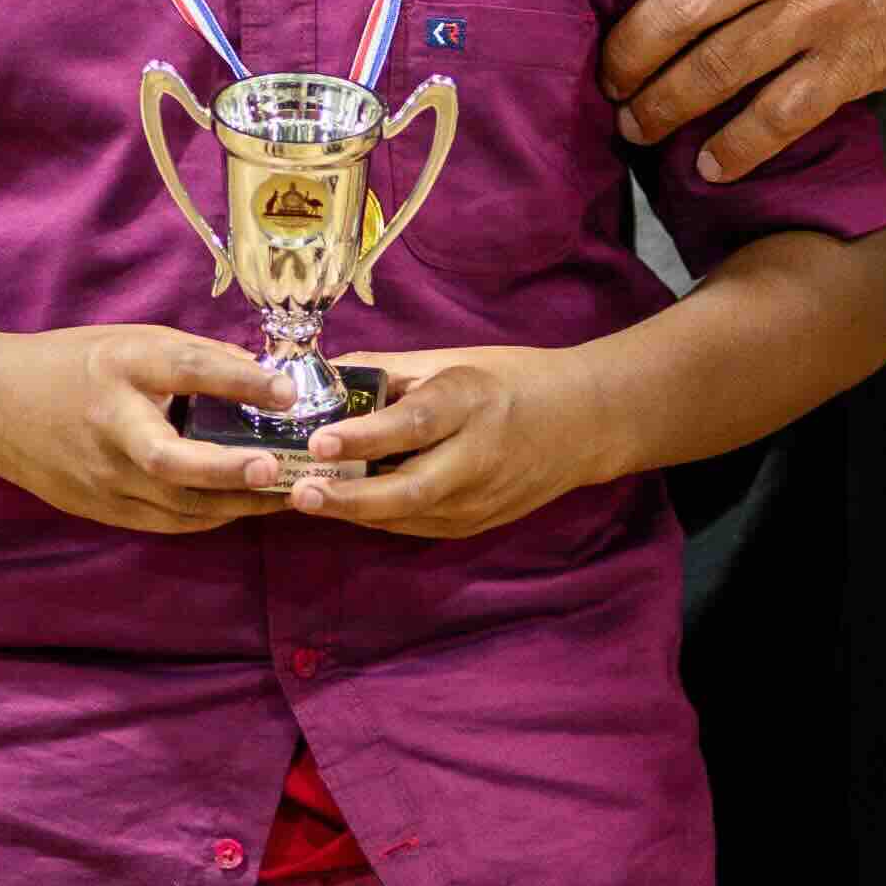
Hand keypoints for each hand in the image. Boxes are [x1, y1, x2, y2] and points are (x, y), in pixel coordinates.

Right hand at [0, 326, 299, 535]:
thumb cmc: (74, 366)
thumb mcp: (132, 341)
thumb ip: (195, 356)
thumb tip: (264, 376)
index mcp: (121, 368)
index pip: (186, 370)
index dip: (239, 380)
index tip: (286, 392)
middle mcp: (110, 425)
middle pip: (171, 459)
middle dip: (227, 468)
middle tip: (276, 468)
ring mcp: (102, 476)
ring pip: (178, 503)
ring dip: (236, 502)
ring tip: (286, 493)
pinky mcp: (102, 508)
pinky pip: (167, 521)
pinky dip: (210, 516)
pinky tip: (243, 505)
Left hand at [276, 336, 618, 538]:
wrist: (585, 423)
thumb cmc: (514, 380)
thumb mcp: (456, 360)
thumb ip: (391, 371)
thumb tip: (324, 373)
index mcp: (472, 403)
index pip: (414, 424)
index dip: (364, 435)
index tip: (317, 440)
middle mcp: (478, 458)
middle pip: (408, 490)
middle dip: (349, 497)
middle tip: (299, 492)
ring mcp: (479, 501)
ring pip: (405, 516)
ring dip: (353, 511)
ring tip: (304, 500)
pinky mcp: (476, 525)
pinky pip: (415, 525)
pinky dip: (376, 517)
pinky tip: (343, 505)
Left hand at [555, 0, 885, 181]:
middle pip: (672, 8)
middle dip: (624, 55)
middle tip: (604, 80)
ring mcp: (820, 9)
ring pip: (714, 71)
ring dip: (662, 107)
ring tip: (636, 125)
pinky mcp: (856, 61)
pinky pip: (777, 117)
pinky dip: (735, 148)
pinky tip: (709, 164)